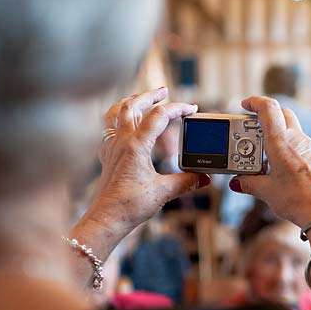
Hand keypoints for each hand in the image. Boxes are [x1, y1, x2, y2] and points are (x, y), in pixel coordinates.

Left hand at [90, 88, 208, 231]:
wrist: (107, 218)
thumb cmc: (130, 205)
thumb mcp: (164, 192)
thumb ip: (187, 182)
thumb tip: (204, 178)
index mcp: (136, 145)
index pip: (159, 116)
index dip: (178, 108)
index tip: (192, 109)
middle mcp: (121, 142)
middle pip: (132, 106)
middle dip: (150, 95)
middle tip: (164, 91)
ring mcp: (111, 148)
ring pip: (115, 113)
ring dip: (129, 102)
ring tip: (140, 98)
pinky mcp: (106, 157)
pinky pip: (108, 130)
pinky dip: (117, 120)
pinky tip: (123, 126)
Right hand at [229, 96, 310, 226]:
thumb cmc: (297, 202)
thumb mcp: (267, 192)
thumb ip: (249, 183)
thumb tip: (237, 182)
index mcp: (281, 143)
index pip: (268, 108)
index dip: (256, 102)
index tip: (247, 104)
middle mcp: (301, 140)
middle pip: (284, 116)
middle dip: (270, 118)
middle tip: (258, 132)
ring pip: (299, 136)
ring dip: (286, 143)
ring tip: (277, 164)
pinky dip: (302, 157)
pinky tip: (299, 176)